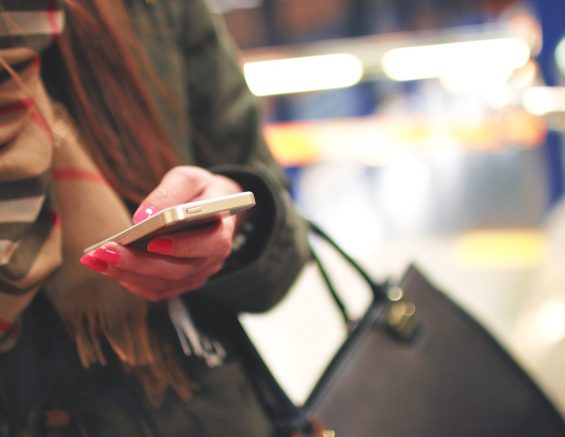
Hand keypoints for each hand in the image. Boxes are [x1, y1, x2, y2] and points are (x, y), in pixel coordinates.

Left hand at [81, 166, 242, 300]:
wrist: (210, 206)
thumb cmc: (199, 190)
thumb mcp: (188, 179)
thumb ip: (169, 192)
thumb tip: (142, 217)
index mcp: (223, 230)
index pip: (211, 244)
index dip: (183, 246)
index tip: (152, 241)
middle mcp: (214, 258)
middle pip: (179, 270)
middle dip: (140, 263)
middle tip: (106, 252)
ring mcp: (199, 273)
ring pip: (165, 284)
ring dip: (129, 275)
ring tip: (98, 259)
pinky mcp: (183, 282)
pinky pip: (158, 290)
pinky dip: (132, 281)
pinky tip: (109, 268)